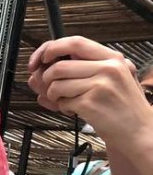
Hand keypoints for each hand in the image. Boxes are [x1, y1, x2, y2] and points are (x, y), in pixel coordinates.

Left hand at [28, 36, 150, 143]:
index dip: (50, 49)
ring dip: (55, 96)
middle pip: (58, 66)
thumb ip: (78, 71)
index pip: (74, 42)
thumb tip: (36, 73)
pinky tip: (76, 111)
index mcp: (113, 58)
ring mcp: (100, 85)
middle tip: (52, 89)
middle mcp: (108, 68)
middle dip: (47, 80)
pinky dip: (63, 108)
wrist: (139, 132)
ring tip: (69, 101)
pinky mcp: (90, 103)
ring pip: (55, 85)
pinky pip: (62, 101)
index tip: (40, 59)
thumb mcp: (109, 79)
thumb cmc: (122, 107)